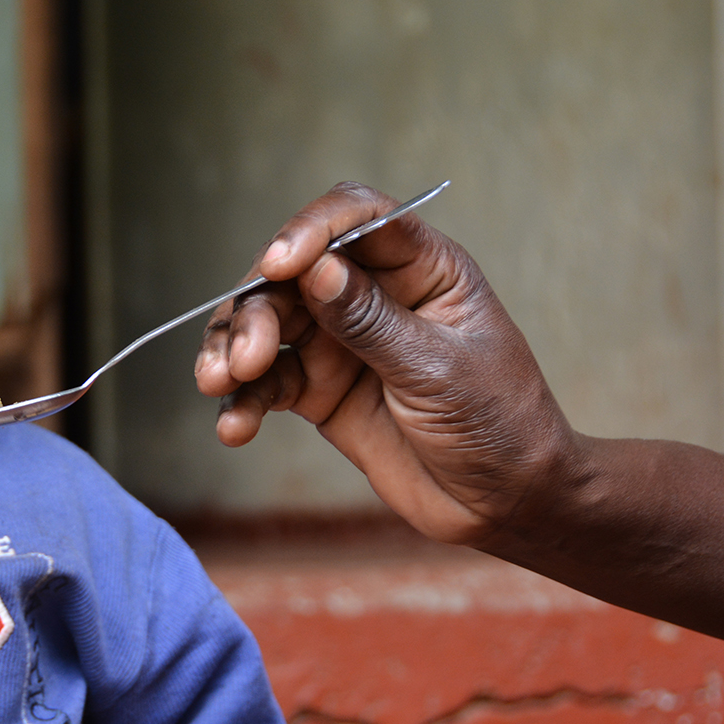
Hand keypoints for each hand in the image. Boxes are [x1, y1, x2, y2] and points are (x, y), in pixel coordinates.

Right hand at [196, 182, 579, 545]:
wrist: (504, 504)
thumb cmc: (499, 425)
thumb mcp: (439, 370)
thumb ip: (372, 322)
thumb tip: (314, 269)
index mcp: (422, 269)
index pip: (357, 219)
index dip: (311, 230)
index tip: (278, 264)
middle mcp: (374, 295)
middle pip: (293, 274)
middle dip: (256, 308)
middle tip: (245, 359)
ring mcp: (342, 342)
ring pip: (267, 324)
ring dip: (234, 349)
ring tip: (219, 386)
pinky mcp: (319, 391)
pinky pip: (267, 383)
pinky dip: (243, 402)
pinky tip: (235, 429)